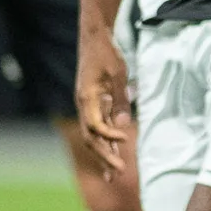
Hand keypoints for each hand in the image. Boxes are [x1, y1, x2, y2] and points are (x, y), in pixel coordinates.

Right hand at [75, 33, 133, 175]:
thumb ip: (121, 98)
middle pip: (91, 138)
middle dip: (104, 157)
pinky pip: (97, 127)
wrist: (94, 36)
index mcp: (88, 98)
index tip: (126, 140)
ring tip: (113, 174)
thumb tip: (123, 124)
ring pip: (93, 136)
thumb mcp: (118, 73)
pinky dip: (105, 141)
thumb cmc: (106, 52)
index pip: (96, 125)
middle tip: (119, 174)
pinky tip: (113, 154)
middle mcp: (84, 105)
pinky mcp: (93, 103)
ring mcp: (87, 105)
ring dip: (103, 155)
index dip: (110, 136)